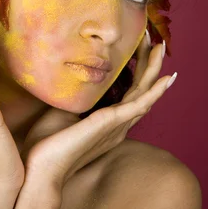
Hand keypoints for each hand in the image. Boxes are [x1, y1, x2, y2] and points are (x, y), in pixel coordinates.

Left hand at [21, 30, 174, 188]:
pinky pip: (140, 104)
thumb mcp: (61, 110)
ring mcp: (117, 125)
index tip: (138, 47)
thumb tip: (72, 77)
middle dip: (149, 63)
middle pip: (141, 89)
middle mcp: (117, 124)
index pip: (128, 91)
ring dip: (154, 69)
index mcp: (107, 122)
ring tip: (161, 47)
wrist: (40, 168)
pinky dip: (155, 91)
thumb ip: (74, 96)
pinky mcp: (113, 124)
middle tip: (155, 40)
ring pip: (144, 92)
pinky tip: (166, 78)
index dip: (137, 70)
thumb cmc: (47, 143)